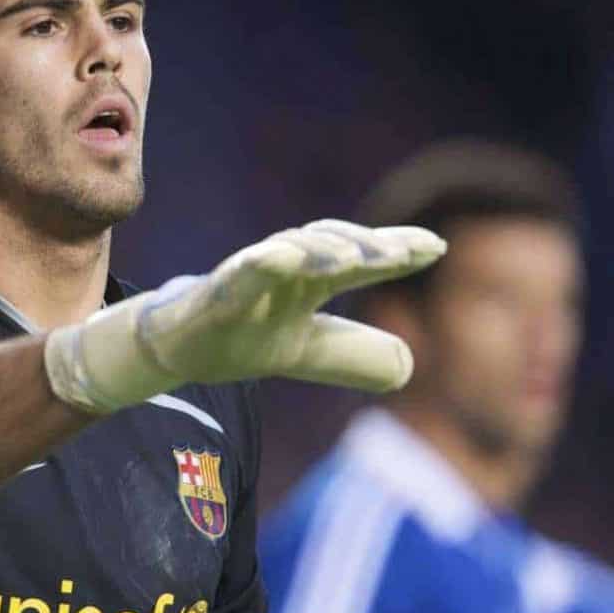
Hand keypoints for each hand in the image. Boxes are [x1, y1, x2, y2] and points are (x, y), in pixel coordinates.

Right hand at [44, 220, 445, 413]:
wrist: (176, 346)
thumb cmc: (242, 334)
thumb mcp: (307, 352)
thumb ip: (352, 355)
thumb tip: (408, 367)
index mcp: (312, 281)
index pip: (362, 260)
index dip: (398, 250)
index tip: (436, 248)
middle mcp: (286, 270)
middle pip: (333, 246)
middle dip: (369, 245)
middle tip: (407, 252)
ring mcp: (250, 276)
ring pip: (288, 251)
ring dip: (321, 248)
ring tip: (354, 257)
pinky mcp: (216, 293)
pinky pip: (239, 274)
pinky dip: (261, 263)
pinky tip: (281, 256)